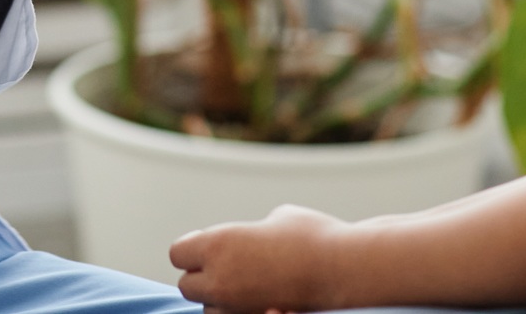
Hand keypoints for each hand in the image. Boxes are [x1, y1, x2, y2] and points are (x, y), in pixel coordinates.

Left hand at [169, 206, 344, 313]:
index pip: (178, 254)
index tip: (212, 248)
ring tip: (246, 289)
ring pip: (208, 311)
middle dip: (203, 279)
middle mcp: (220, 278)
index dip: (194, 251)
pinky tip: (260, 301)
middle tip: (229, 270)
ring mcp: (236, 306)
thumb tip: (250, 240)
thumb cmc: (315, 237)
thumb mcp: (277, 219)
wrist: (347, 269)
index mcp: (217, 244)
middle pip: (188, 286)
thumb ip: (252, 233)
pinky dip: (238, 313)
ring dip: (219, 301)